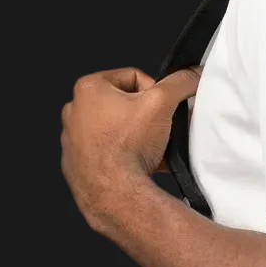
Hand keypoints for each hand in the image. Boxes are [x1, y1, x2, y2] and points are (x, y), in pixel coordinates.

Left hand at [60, 66, 200, 229]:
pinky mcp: (77, 163)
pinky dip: (124, 155)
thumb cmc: (128, 146)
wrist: (113, 193)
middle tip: (157, 130)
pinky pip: (107, 152)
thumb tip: (192, 73)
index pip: (134, 78)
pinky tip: (137, 164)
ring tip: (148, 150)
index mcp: (88, 88)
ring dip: (135, 136)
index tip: (161, 110)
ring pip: (117, 129)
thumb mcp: (162, 103)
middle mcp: (74, 111)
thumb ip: (180, 82)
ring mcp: (73, 139)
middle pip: (125, 104)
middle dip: (145, 116)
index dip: (155, 93)